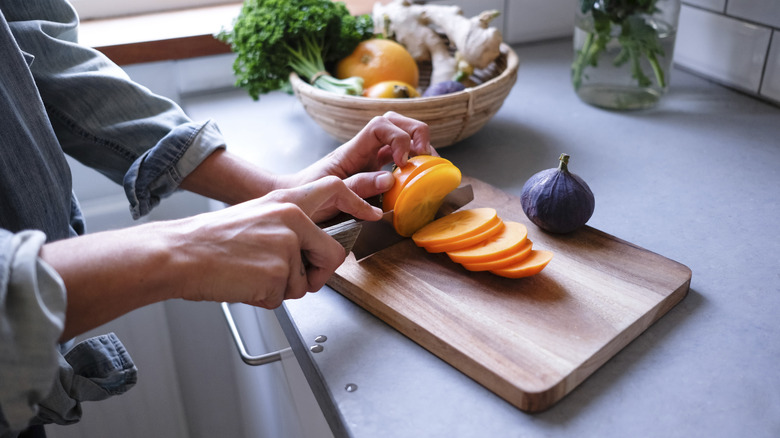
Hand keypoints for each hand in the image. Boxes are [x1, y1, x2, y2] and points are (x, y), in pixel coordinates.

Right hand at [176, 176, 380, 307]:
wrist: (180, 253)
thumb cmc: (211, 239)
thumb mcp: (256, 215)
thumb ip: (289, 226)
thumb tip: (312, 248)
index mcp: (287, 203)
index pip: (334, 190)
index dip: (357, 202)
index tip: (370, 214)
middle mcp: (292, 222)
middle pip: (333, 254)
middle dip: (319, 273)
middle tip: (294, 276)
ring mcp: (286, 249)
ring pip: (304, 283)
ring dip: (282, 288)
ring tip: (251, 273)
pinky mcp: (276, 275)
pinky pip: (282, 298)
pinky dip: (264, 298)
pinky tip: (244, 283)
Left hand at [280, 112, 436, 211]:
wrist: (297, 201)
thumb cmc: (308, 195)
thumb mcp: (331, 193)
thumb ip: (358, 186)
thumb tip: (389, 178)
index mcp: (352, 150)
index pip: (380, 125)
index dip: (398, 137)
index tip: (402, 161)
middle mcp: (364, 149)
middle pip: (394, 121)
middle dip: (415, 132)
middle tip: (424, 156)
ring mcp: (370, 158)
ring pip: (400, 135)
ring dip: (418, 145)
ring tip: (428, 165)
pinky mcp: (374, 171)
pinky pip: (397, 157)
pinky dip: (413, 162)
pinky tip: (418, 176)